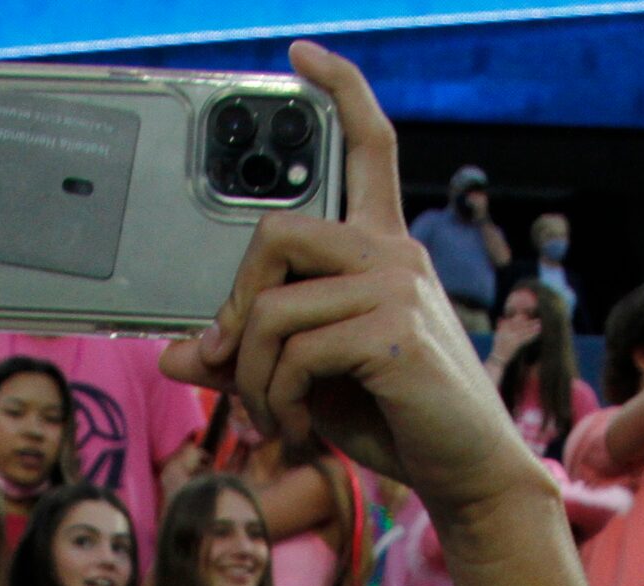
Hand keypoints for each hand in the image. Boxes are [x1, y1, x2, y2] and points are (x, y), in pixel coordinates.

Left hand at [164, 45, 540, 517]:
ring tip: (273, 417)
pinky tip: (296, 430)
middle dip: (237, 305)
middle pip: (275, 234)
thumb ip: (252, 355)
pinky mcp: (394, 336)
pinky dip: (277, 402)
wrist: (466, 472)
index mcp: (384, 249)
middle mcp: (395, 255)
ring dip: (253, 380)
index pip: (369, 146)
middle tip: (238, 361)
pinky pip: (295, 354)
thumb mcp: (312, 379)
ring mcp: (398, 291)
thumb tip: (177, 354)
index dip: (340, 91)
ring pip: (274, 312)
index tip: (302, 56)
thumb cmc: (397, 418)